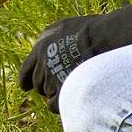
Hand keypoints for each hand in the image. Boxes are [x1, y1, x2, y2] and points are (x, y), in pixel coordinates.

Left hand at [17, 0, 131, 111]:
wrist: (106, 38)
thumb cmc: (91, 31)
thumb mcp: (64, 27)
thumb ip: (51, 38)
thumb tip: (43, 46)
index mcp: (41, 47)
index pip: (26, 69)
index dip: (25, 79)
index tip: (25, 87)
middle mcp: (44, 63)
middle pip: (38, 83)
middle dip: (46, 85)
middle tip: (62, 82)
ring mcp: (53, 77)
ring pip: (47, 93)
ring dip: (57, 92)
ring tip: (74, 84)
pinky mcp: (64, 89)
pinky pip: (54, 104)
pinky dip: (58, 105)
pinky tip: (67, 101)